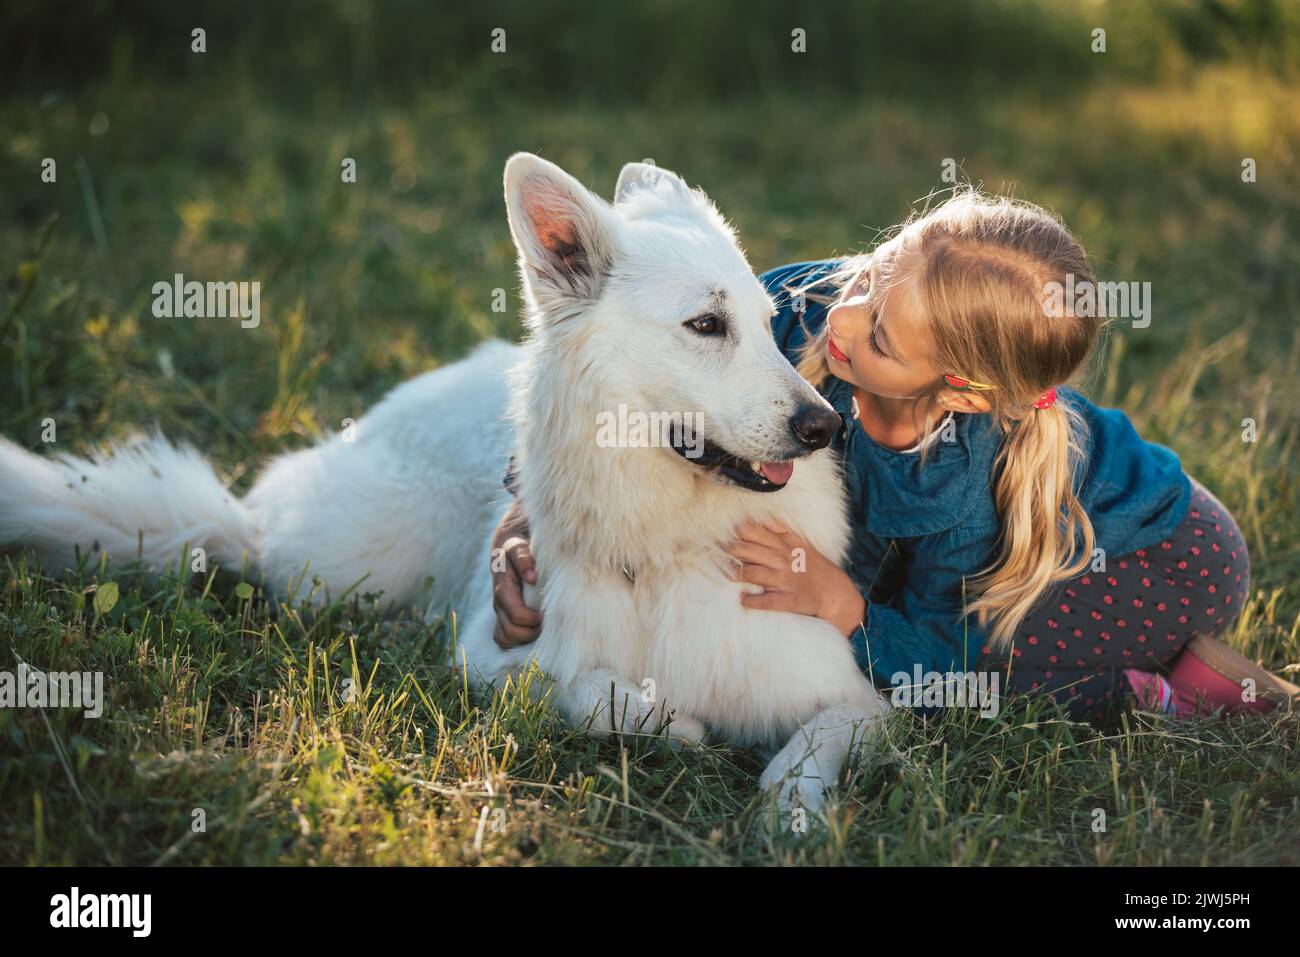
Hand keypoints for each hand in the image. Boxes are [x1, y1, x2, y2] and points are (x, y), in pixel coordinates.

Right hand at [491, 499, 541, 647]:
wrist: (509, 539)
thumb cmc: (518, 541)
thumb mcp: (519, 543)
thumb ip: (523, 557)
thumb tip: (531, 577)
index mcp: (503, 586)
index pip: (517, 615)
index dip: (533, 621)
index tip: (548, 615)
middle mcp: (499, 600)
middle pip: (510, 632)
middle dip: (530, 633)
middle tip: (547, 624)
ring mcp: (500, 608)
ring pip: (503, 637)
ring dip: (522, 639)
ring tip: (540, 630)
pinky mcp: (504, 611)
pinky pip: (502, 636)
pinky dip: (514, 640)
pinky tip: (530, 633)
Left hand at [726, 522, 865, 636]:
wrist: (835, 593)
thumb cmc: (815, 567)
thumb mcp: (800, 544)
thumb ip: (781, 532)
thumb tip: (765, 520)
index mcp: (785, 544)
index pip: (754, 533)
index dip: (737, 534)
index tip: (725, 537)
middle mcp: (783, 559)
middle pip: (748, 551)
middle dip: (731, 552)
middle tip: (720, 555)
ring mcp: (786, 580)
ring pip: (754, 574)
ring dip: (737, 574)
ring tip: (728, 575)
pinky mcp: (789, 599)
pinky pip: (767, 601)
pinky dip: (753, 601)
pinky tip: (743, 600)